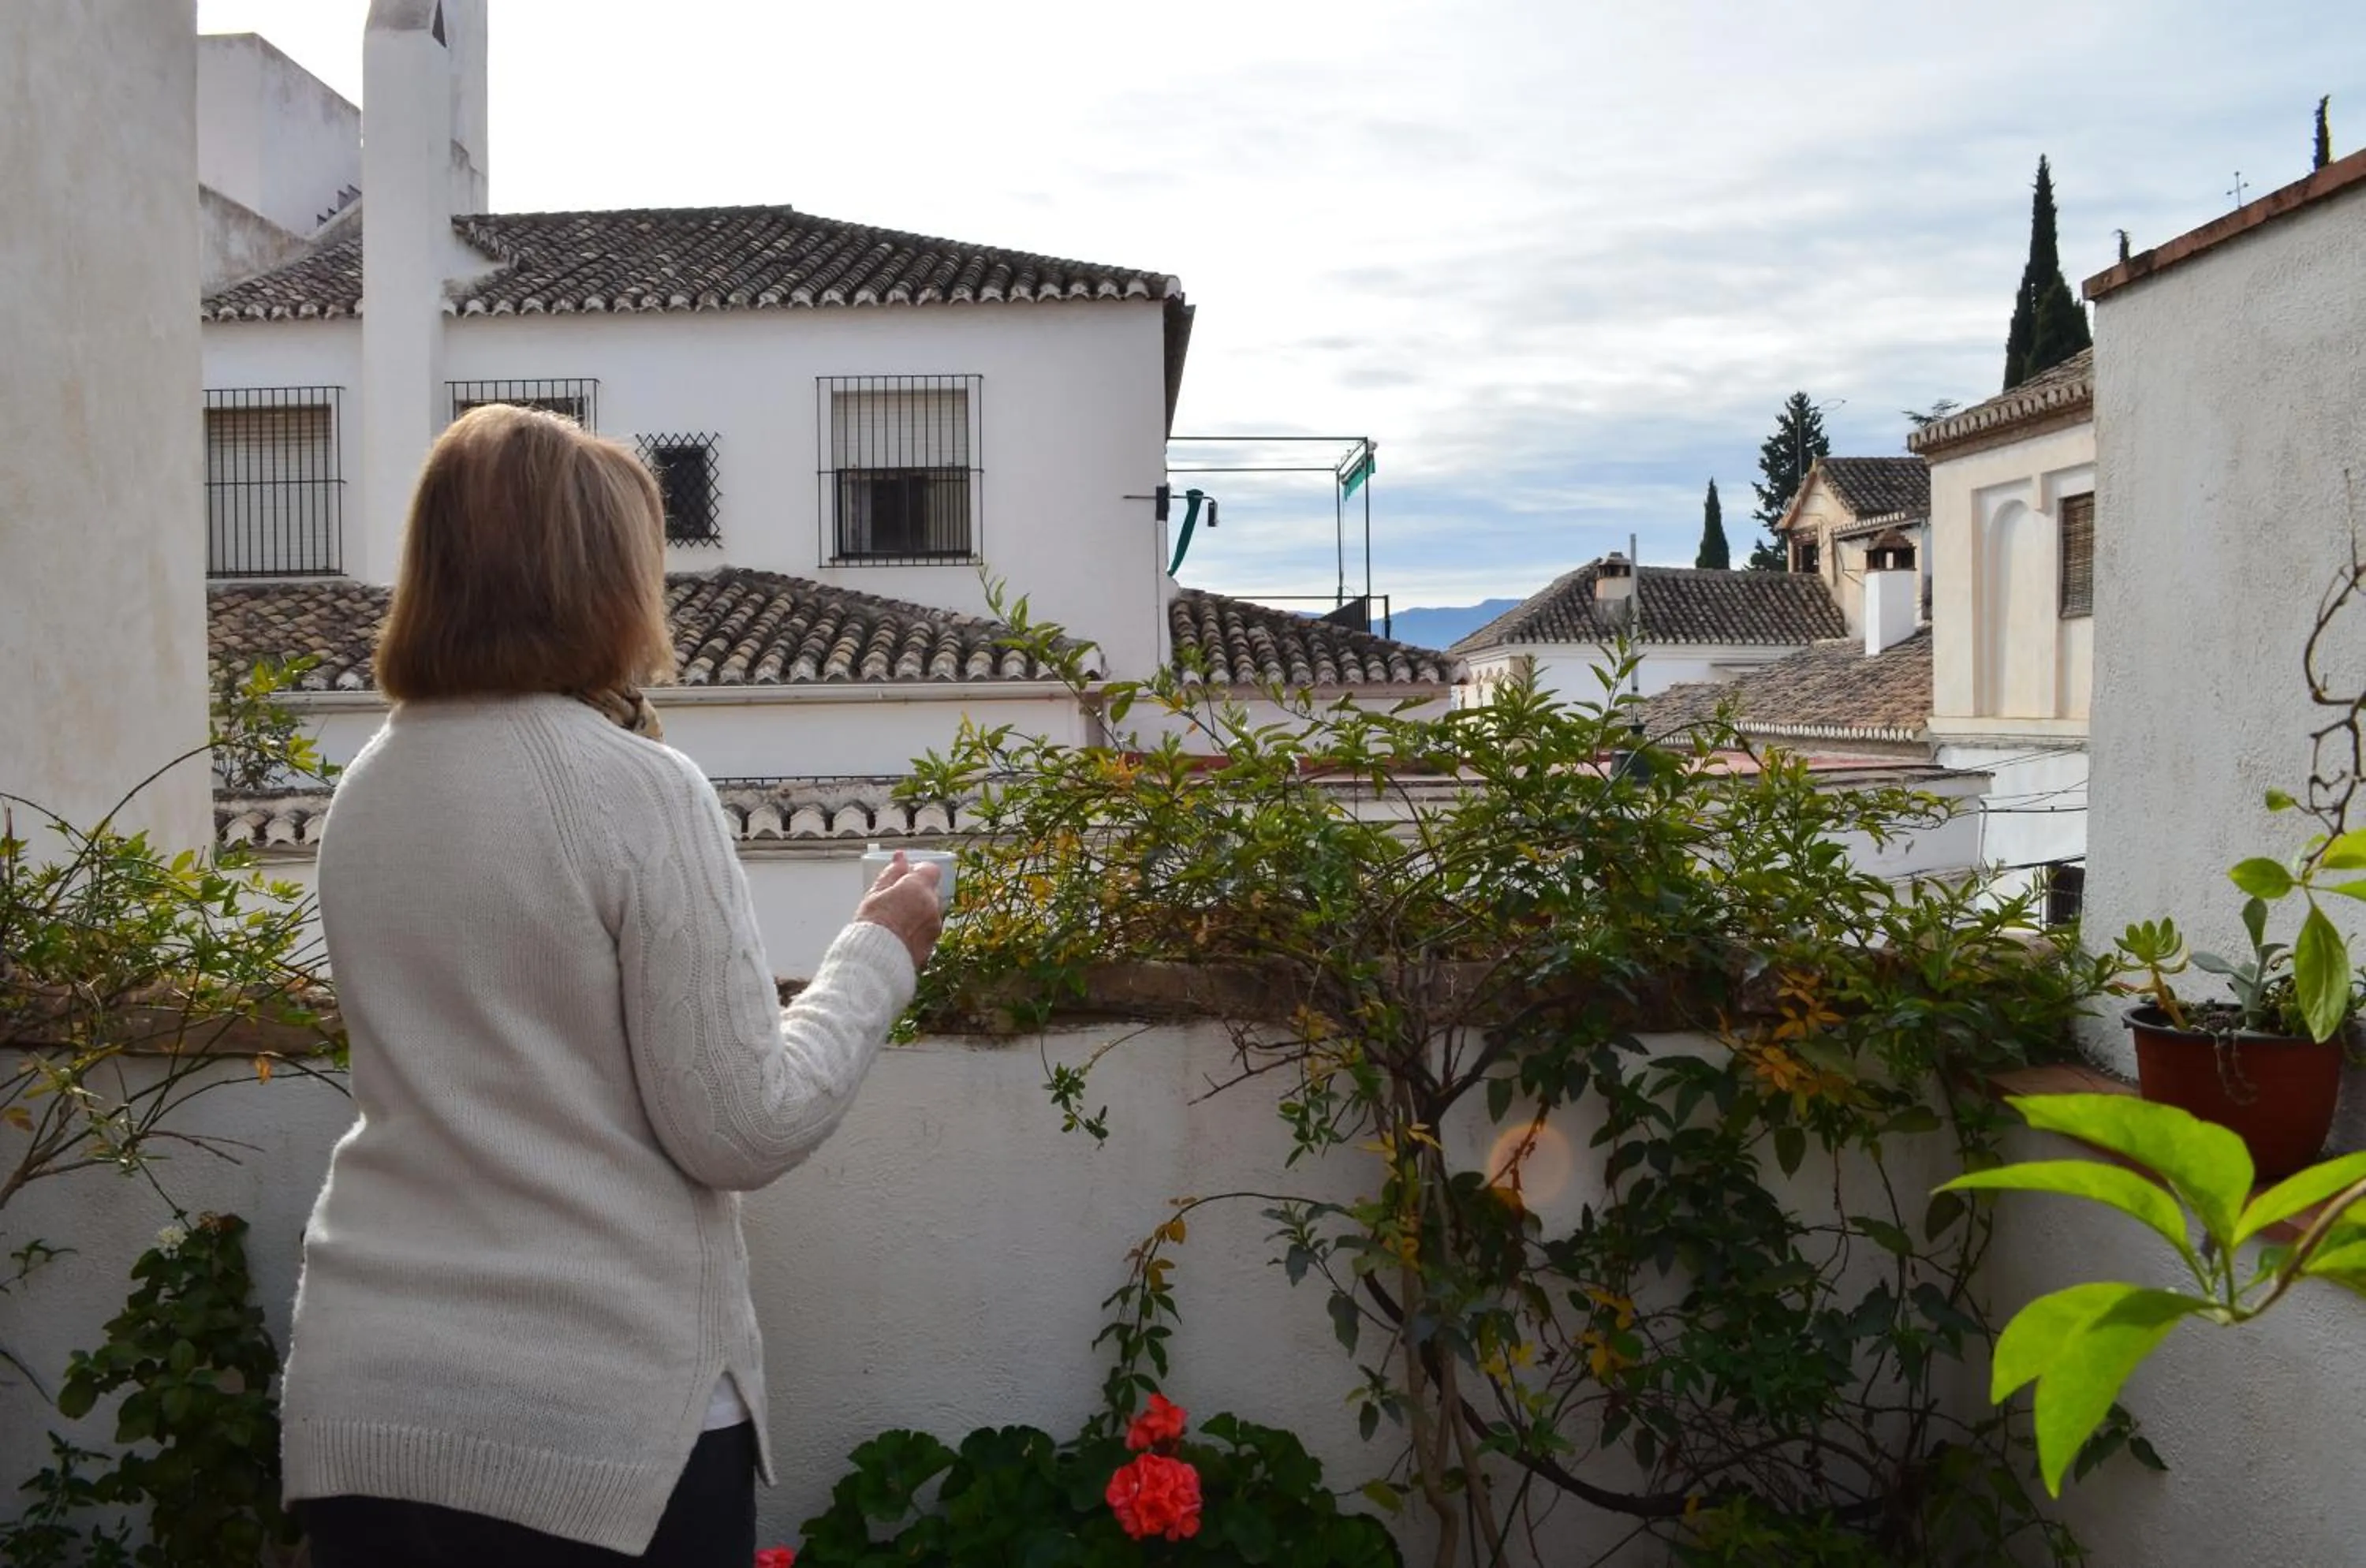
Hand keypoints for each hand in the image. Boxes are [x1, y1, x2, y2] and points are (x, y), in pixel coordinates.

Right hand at [855, 852, 942, 971]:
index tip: (905, 877)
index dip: (918, 872)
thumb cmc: (872, 926)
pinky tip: (900, 936)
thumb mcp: (875, 894)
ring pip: (930, 912)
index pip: (930, 869)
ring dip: (918, 913)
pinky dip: (918, 931)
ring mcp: (934, 927)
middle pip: (931, 891)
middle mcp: (932, 906)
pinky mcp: (932, 945)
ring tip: (895, 922)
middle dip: (917, 893)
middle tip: (895, 902)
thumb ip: (891, 874)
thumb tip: (900, 858)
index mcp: (918, 888)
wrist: (876, 961)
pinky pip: (928, 931)